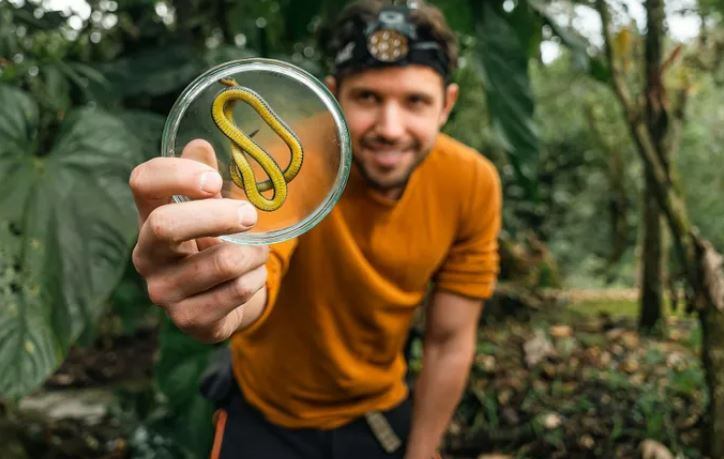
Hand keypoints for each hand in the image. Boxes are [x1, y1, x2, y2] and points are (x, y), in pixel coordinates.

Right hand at [129, 139, 268, 342]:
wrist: (221, 301)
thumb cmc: (213, 241)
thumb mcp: (209, 207)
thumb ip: (204, 174)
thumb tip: (201, 142)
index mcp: (149, 216)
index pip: (142, 182)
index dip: (178, 175)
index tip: (216, 180)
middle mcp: (146, 254)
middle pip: (166, 225)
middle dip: (218, 216)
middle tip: (250, 215)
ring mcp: (162, 291)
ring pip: (219, 263)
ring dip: (253, 253)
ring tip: (259, 250)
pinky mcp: (187, 320)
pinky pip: (235, 292)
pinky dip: (255, 279)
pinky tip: (253, 276)